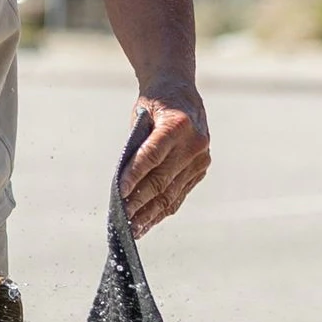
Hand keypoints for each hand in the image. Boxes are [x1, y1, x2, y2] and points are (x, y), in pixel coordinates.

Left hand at [121, 86, 210, 234]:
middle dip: (139, 202)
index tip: (119, 193)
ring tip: (132, 229)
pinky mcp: (201, 169)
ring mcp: (201, 158)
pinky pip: (179, 194)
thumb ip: (136, 148)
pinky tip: (147, 221)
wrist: (179, 92)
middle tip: (121, 219)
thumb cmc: (153, 106)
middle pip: (162, 179)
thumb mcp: (140, 118)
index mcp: (177, 124)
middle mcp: (194, 142)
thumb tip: (124, 188)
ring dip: (150, 213)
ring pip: (172, 192)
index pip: (152, 156)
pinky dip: (162, 209)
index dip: (135, 176)